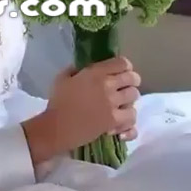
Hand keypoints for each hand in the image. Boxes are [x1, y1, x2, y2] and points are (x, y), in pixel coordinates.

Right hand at [22, 56, 140, 164]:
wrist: (56, 128)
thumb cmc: (57, 102)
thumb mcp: (62, 79)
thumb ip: (76, 70)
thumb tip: (84, 69)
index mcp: (95, 73)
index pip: (123, 63)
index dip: (124, 67)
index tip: (119, 72)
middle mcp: (108, 86)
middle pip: (134, 79)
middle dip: (131, 82)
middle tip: (123, 88)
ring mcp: (113, 104)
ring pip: (135, 98)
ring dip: (128, 100)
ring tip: (120, 106)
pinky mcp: (115, 121)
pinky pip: (133, 117)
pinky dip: (128, 120)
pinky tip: (121, 122)